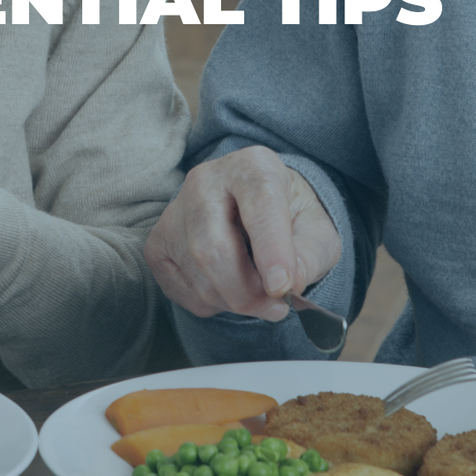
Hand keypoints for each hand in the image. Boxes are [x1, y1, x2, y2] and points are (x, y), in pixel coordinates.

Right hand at [145, 146, 339, 321]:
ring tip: (257, 293)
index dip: (272, 250)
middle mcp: (205, 181)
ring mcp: (175, 211)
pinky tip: (228, 285)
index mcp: (252, 167)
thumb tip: (288, 284)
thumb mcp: (317, 232)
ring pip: (198, 274)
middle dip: (247, 292)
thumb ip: (309, 256)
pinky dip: (211, 302)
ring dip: (234, 301)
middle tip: (275, 308)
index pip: (259, 206)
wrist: (257, 212)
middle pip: (214, 248)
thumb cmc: (290, 218)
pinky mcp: (158, 242)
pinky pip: (181, 288)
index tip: (283, 287)